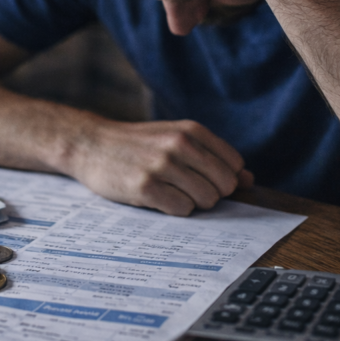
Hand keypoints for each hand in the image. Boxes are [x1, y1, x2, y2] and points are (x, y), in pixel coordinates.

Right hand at [70, 119, 253, 215]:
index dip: (223, 178)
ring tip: (170, 192)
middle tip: (185, 188)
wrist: (90, 144)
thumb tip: (249, 180)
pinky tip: (158, 198)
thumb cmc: (137, 145)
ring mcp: (162, 166)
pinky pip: (182, 210)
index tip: (203, 179)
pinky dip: (174, 209)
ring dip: (192, 202)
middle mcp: (179, 144)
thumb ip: (213, 156)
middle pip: (224, 185)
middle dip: (210, 193)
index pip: (234, 165)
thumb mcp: (175, 138)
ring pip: (206, 200)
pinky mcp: (145, 187)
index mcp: (191, 130)